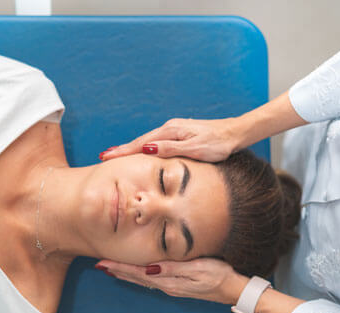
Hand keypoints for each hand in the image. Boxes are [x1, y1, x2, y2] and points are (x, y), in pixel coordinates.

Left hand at [95, 257, 246, 304]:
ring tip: (112, 270)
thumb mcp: (197, 269)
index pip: (138, 273)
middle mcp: (167, 286)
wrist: (234, 289)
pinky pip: (151, 281)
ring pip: (142, 280)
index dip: (120, 268)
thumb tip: (150, 269)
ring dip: (126, 274)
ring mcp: (172, 287)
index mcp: (169, 281)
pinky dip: (138, 276)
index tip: (103, 263)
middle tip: (100, 265)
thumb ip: (173, 269)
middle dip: (117, 271)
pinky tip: (136, 275)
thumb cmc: (218, 275)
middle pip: (136, 278)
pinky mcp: (178, 285)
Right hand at [101, 117, 239, 162]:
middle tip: (104, 156)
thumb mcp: (195, 148)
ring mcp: (174, 130)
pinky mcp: (179, 134)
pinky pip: (156, 142)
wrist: (235, 133)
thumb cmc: (218, 144)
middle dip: (122, 149)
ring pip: (148, 141)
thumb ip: (170, 149)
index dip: (123, 151)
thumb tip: (146, 149)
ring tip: (117, 155)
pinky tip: (141, 151)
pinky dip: (144, 147)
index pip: (141, 143)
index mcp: (170, 131)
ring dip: (131, 148)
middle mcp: (169, 128)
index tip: (106, 156)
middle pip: (141, 141)